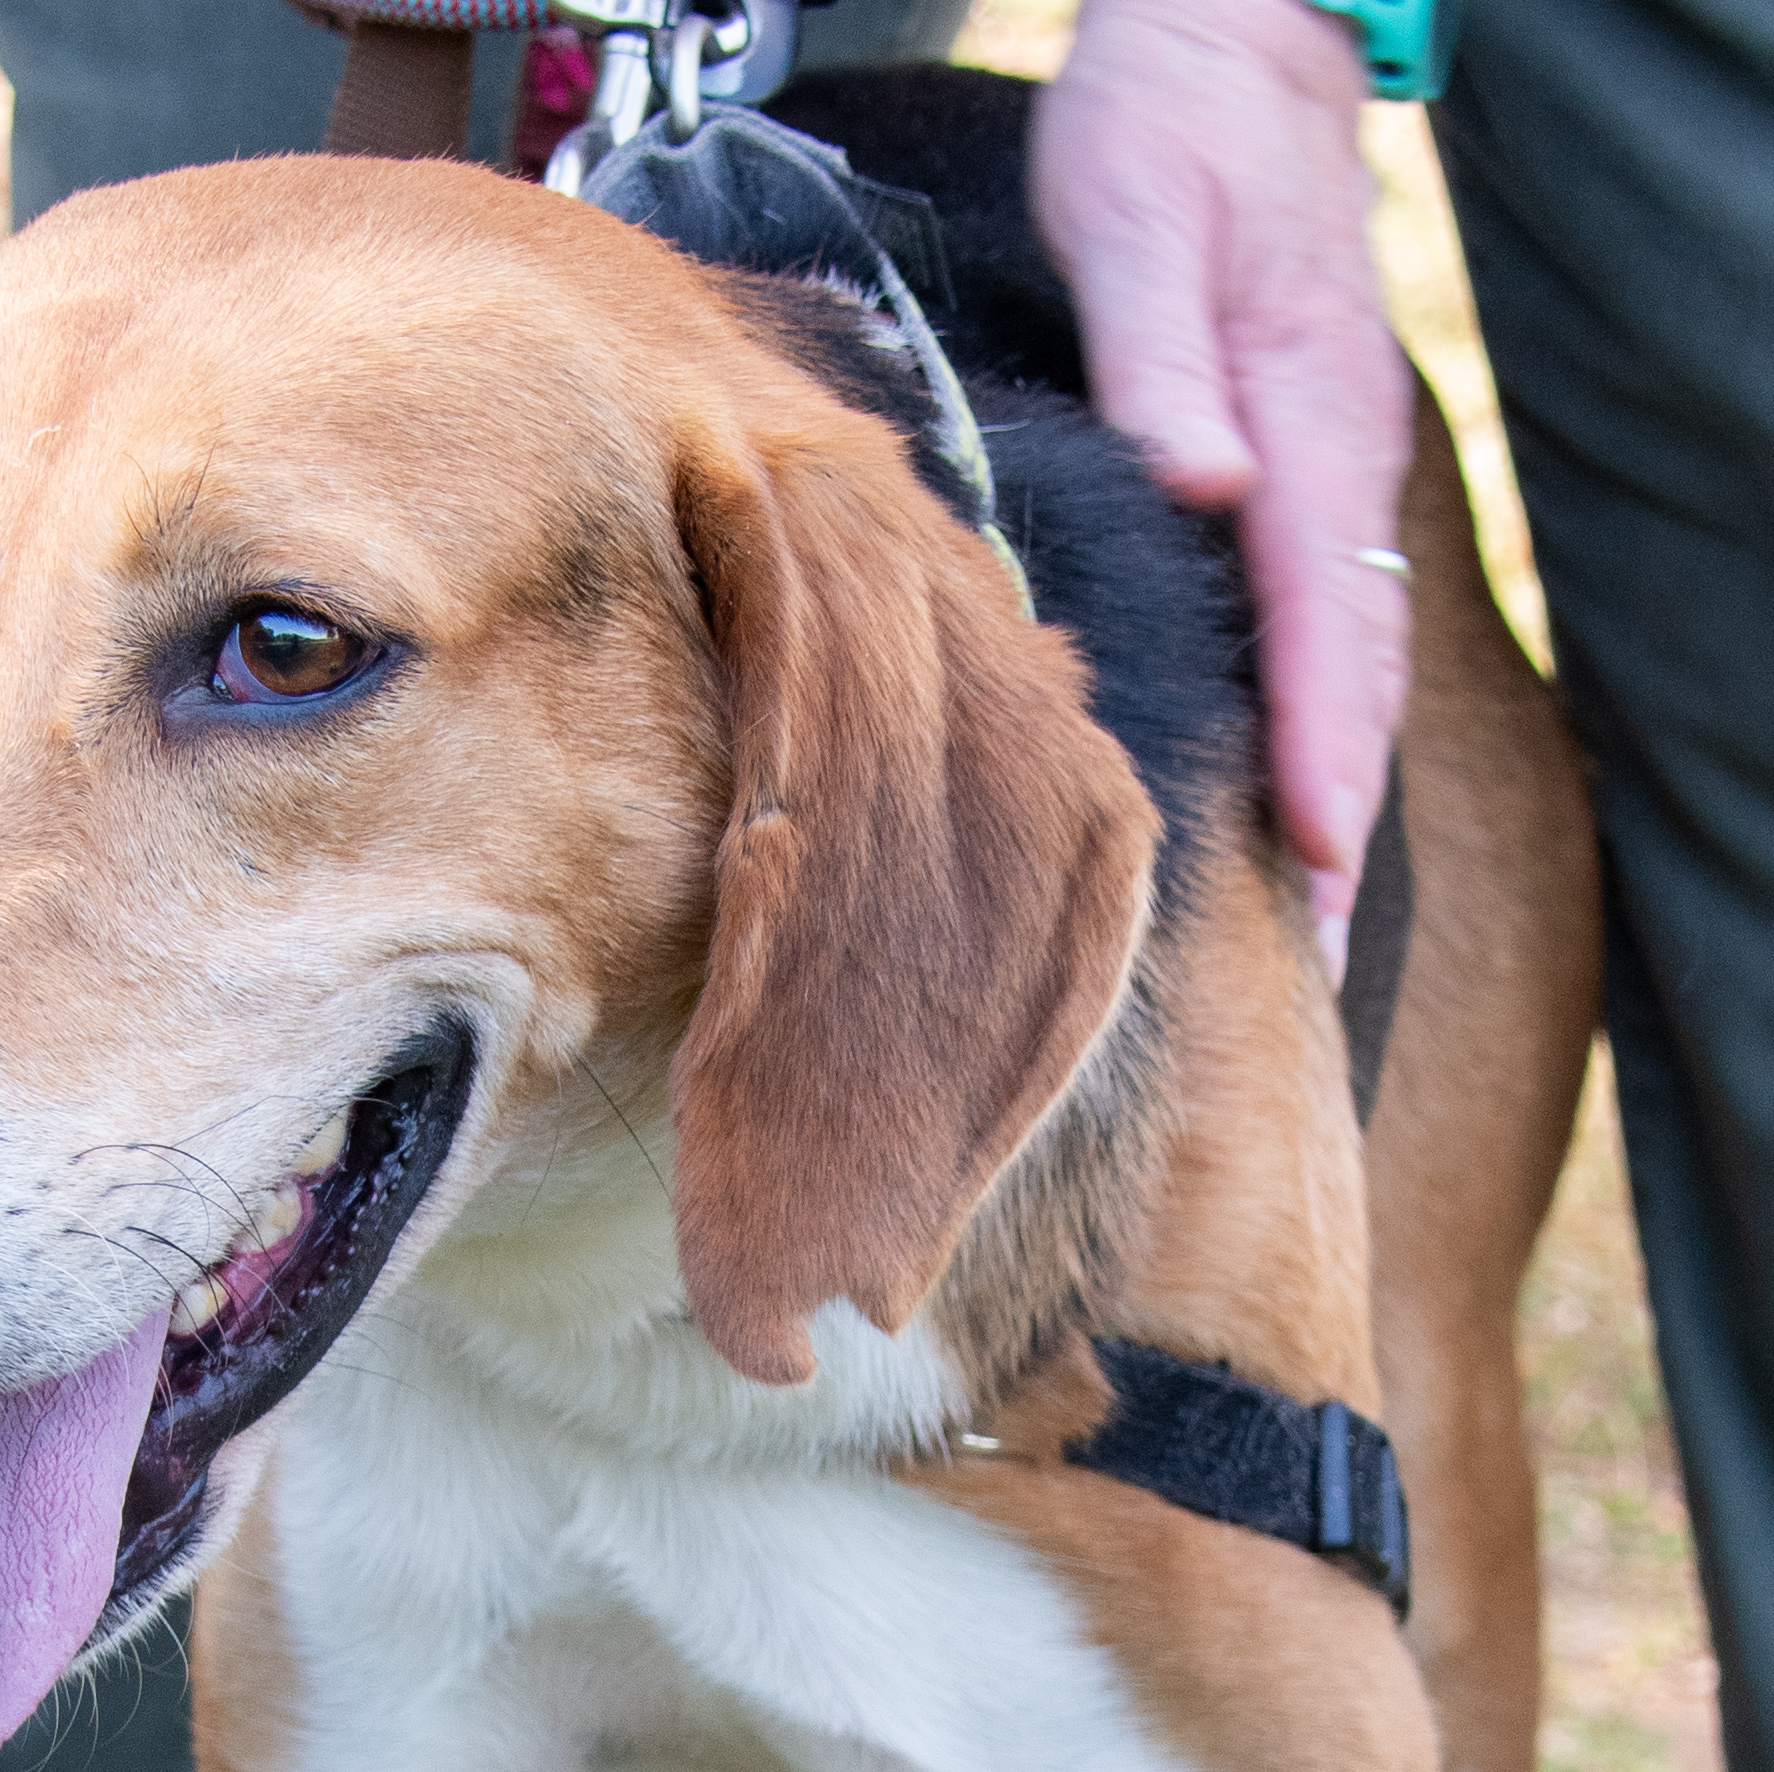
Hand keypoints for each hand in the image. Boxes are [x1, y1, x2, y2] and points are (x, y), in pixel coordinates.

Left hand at [1032, 0, 1413, 977]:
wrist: (1228, 53)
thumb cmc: (1162, 132)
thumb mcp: (1133, 214)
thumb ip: (1161, 357)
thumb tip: (1202, 478)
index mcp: (1298, 417)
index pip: (1316, 614)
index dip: (1319, 744)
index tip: (1314, 853)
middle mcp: (1335, 461)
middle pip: (1355, 667)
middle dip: (1344, 816)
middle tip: (1327, 965)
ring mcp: (1334, 472)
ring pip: (1350, 657)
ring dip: (1340, 789)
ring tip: (1319, 927)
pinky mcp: (1309, 475)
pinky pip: (1326, 625)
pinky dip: (1322, 725)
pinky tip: (1290, 805)